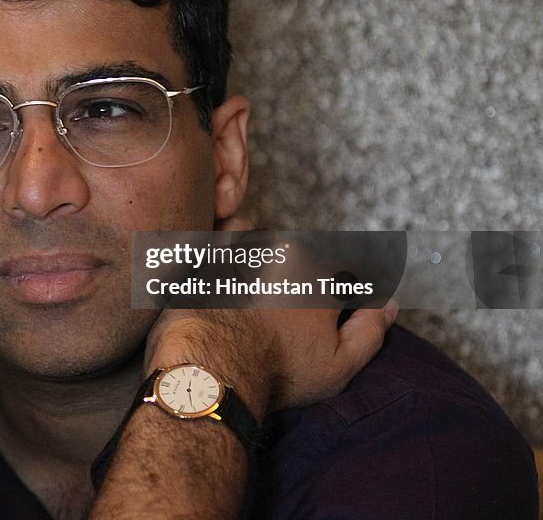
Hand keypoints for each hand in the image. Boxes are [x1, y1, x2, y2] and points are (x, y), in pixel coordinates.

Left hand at [144, 217, 397, 417]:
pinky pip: (230, 232)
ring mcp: (248, 246)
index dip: (341, 291)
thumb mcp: (339, 364)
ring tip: (255, 294)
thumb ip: (370, 331)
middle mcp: (288, 251)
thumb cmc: (277, 371)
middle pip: (304, 256)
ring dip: (266, 258)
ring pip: (269, 242)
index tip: (333, 309)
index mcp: (322, 275)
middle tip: (285, 313)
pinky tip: (231, 263)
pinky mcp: (213, 249)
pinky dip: (233, 241)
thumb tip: (390, 306)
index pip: (345, 270)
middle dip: (301, 277)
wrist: (214, 368)